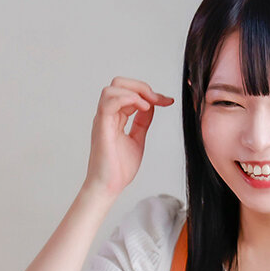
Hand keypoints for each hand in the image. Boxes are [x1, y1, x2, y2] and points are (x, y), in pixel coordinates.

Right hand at [84, 76, 173, 196]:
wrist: (109, 187)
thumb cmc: (119, 168)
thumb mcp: (137, 139)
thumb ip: (142, 122)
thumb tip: (150, 106)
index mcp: (115, 118)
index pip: (129, 93)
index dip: (150, 93)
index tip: (167, 101)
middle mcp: (107, 116)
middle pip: (118, 84)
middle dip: (141, 86)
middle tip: (158, 100)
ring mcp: (103, 120)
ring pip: (112, 88)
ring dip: (134, 91)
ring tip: (149, 104)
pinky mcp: (102, 127)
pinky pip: (109, 102)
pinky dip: (128, 98)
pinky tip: (143, 107)